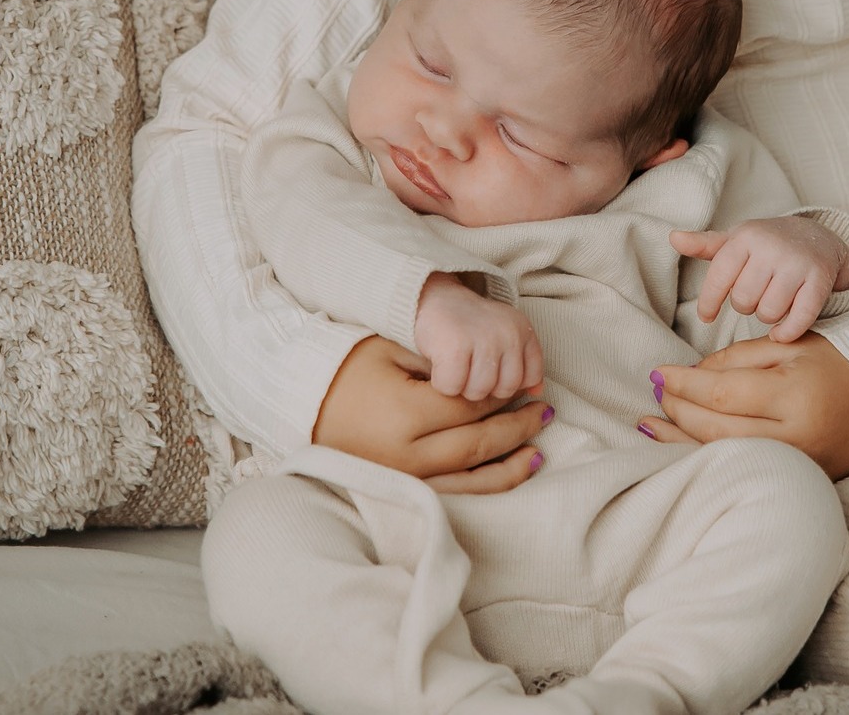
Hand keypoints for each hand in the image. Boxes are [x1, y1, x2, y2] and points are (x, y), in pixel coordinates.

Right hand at [312, 335, 551, 494]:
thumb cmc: (348, 369)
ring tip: (539, 449)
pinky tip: (508, 475)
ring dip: (510, 464)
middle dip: (517, 428)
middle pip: (477, 443)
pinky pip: (454, 497)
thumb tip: (487, 376)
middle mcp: (408, 456)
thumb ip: (438, 363)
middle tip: (545, 412)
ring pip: (471, 479)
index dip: (500, 395)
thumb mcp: (391, 351)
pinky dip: (485, 487)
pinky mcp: (401, 495)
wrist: (303, 405)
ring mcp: (404, 481)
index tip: (524, 384)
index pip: (469, 406)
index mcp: (406, 415)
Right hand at [413, 274, 544, 401]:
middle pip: (504, 391)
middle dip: (484, 387)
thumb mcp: (503, 335)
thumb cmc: (468, 325)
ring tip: (455, 364)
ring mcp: (484, 339)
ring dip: (461, 386)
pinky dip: (441, 382)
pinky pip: (452, 388)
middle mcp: (509, 333)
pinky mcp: (455, 347)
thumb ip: (523, 362)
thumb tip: (537, 393)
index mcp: (524, 330)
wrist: (433, 297)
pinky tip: (440, 364)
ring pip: (478, 392)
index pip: (531, 377)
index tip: (491, 368)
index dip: (507, 381)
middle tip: (469, 365)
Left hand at [643, 332, 848, 480]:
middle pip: (718, 430)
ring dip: (681, 441)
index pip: (722, 394)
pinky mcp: (799, 480)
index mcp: (793, 396)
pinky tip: (681, 449)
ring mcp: (798, 467)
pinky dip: (708, 458)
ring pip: (725, 456)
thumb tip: (690, 377)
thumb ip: (737, 359)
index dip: (684, 384)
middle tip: (656, 391)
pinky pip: (743, 468)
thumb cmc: (835, 360)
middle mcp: (795, 438)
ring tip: (650, 424)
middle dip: (678, 411)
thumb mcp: (788, 345)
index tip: (658, 372)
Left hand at [671, 216, 848, 342]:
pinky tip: (783, 332)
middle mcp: (771, 247)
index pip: (718, 277)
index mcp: (746, 236)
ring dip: (767, 318)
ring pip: (768, 312)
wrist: (818, 237)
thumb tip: (673, 237)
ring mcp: (797, 263)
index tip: (706, 316)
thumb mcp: (736, 240)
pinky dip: (787, 332)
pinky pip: (799, 319)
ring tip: (770, 305)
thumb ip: (705, 244)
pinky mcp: (820, 280)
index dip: (709, 302)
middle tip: (753, 298)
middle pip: (743, 300)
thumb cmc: (767, 244)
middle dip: (745, 306)